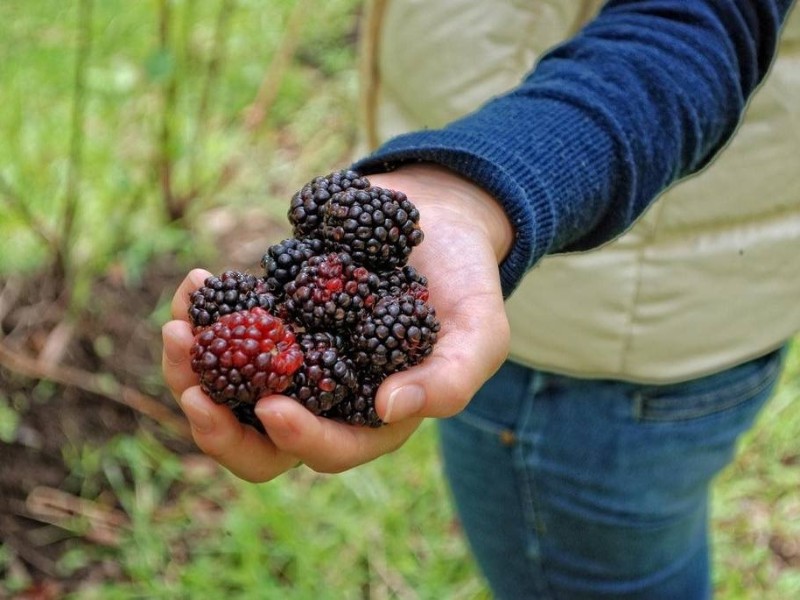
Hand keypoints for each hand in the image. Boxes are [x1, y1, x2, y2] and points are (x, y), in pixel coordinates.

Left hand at [161, 164, 511, 481]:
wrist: (433, 222)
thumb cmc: (465, 283)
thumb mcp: (480, 332)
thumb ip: (451, 379)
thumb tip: (390, 409)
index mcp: (371, 417)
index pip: (329, 450)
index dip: (298, 439)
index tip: (271, 406)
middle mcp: (324, 398)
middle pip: (259, 442)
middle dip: (219, 426)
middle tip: (192, 388)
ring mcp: (290, 359)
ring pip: (226, 391)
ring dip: (192, 370)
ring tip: (178, 329)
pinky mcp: (269, 319)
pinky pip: (220, 333)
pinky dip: (201, 315)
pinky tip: (196, 283)